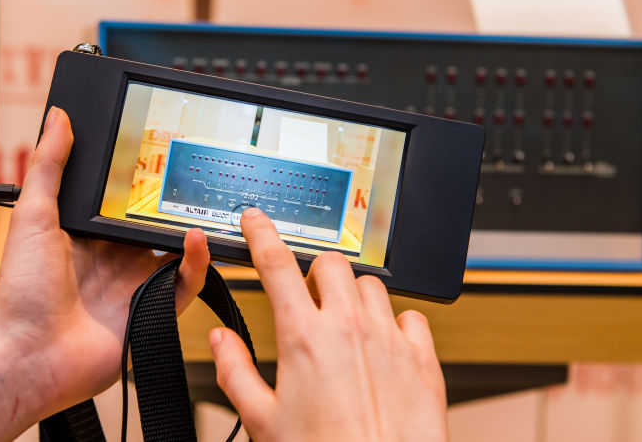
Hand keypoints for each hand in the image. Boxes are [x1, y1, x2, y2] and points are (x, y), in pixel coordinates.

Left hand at [0, 107, 210, 440]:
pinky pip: (186, 285)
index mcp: (88, 236)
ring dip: (193, 231)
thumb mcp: (33, 215)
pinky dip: (197, 263)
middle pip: (156, 224)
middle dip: (176, 202)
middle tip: (194, 173)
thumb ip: (49, 166)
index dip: (144, 180)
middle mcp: (115, 260)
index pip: (124, 201)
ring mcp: (136, 286)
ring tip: (205, 204)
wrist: (26, 355)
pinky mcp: (153, 312)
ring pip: (178, 253)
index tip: (160, 151)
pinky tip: (196, 240)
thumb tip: (58, 117)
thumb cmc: (21, 292)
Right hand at [210, 208, 447, 441]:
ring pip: (371, 284)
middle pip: (331, 263)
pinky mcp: (422, 358)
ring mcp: (389, 339)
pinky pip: (412, 315)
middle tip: (307, 298)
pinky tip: (384, 344)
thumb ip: (235, 371)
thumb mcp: (262, 420)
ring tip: (344, 324)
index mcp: (304, 338)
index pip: (277, 264)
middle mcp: (349, 328)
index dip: (262, 234)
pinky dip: (396, 322)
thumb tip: (219, 340)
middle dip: (314, 271)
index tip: (256, 220)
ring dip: (353, 295)